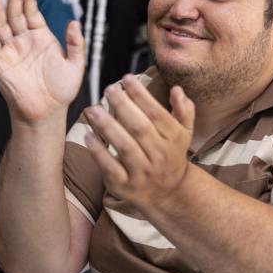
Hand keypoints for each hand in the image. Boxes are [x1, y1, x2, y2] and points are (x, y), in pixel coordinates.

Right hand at [0, 0, 84, 123]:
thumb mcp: (76, 65)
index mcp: (41, 39)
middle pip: (15, 16)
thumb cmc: (61, 91)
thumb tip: (74, 21)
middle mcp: (24, 41)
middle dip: (13, 1)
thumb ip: (77, 43)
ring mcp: (10, 50)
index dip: (30, 1)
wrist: (46, 112)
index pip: (32, 14)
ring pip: (0, 25)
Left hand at [81, 75, 194, 208]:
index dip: (141, 95)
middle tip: (109, 89)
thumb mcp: (184, 134)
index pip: (156, 113)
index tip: (127, 79)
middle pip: (139, 128)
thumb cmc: (171, 155)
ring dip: (107, 127)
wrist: (168, 194)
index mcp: (173, 139)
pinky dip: (99, 152)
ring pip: (124, 147)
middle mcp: (159, 155)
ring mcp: (142, 172)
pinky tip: (88, 136)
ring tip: (93, 110)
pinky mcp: (125, 185)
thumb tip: (177, 89)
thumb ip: (184, 110)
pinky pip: (110, 167)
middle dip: (122, 106)